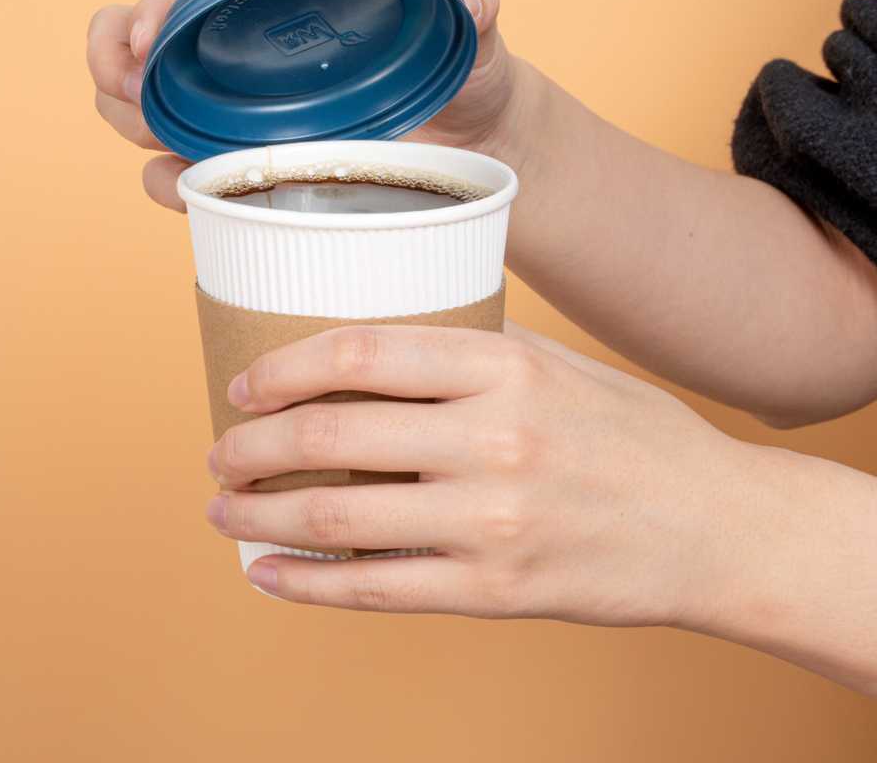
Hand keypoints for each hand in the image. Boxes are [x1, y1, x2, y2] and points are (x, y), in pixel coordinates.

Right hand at [87, 0, 519, 211]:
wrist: (476, 143)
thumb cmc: (464, 75)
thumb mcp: (471, 38)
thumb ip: (473, 7)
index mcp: (277, 10)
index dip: (154, 8)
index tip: (150, 40)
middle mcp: (243, 63)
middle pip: (141, 52)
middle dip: (116, 62)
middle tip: (136, 87)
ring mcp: (238, 121)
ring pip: (142, 113)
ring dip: (126, 119)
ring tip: (152, 134)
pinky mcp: (248, 174)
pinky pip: (181, 178)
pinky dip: (165, 183)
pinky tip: (180, 189)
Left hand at [204, 320, 753, 626]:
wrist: (714, 527)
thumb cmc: (630, 434)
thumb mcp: (556, 362)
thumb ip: (468, 348)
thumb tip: (373, 343)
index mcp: (505, 368)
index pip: (361, 352)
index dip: (284, 368)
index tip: (244, 383)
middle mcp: (495, 440)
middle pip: (332, 436)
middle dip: (252, 444)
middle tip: (222, 450)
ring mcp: (493, 524)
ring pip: (339, 520)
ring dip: (260, 517)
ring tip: (225, 511)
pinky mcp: (496, 595)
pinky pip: (377, 592)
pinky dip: (307, 584)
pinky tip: (267, 573)